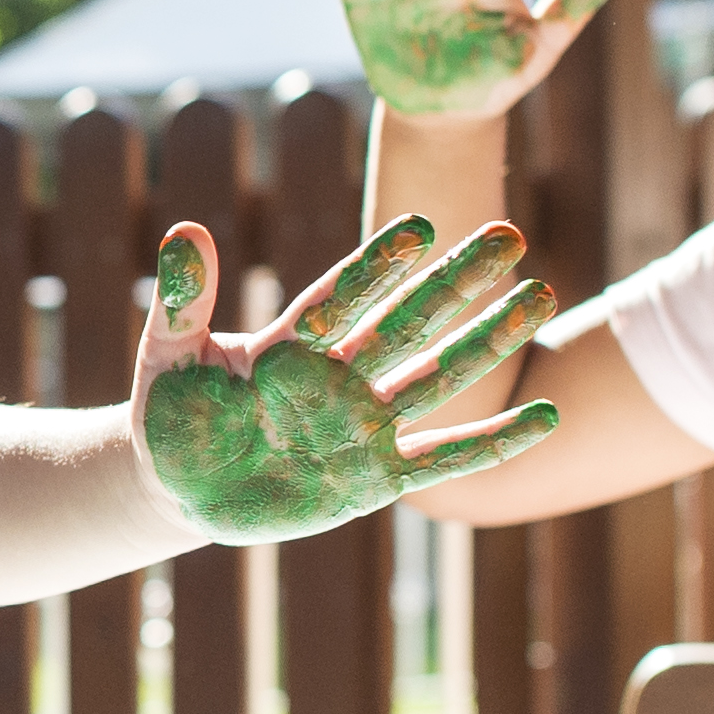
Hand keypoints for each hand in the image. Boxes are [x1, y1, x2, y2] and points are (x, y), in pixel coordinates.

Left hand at [134, 215, 560, 541]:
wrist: (174, 487)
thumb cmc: (170, 411)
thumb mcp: (168, 352)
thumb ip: (182, 299)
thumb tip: (186, 233)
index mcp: (293, 342)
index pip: (345, 295)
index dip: (378, 264)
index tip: (421, 226)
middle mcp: (339, 377)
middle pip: (408, 322)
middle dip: (457, 282)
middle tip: (510, 235)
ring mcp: (362, 426)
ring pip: (437, 377)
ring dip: (488, 342)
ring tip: (540, 297)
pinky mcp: (375, 479)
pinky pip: (441, 458)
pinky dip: (493, 441)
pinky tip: (546, 418)